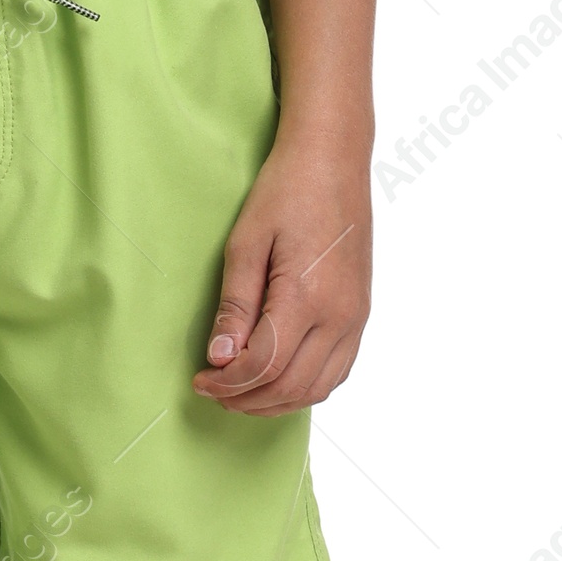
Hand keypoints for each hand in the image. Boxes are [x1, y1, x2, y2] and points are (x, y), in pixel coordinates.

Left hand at [193, 143, 370, 414]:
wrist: (334, 160)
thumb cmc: (287, 191)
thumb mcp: (246, 244)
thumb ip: (235, 306)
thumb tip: (221, 357)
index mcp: (307, 296)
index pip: (264, 365)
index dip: (227, 381)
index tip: (200, 378)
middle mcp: (340, 314)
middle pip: (291, 386)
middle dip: (246, 398)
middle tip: (213, 389)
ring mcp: (356, 316)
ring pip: (318, 387)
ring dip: (276, 400)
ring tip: (240, 391)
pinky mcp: (361, 312)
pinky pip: (338, 370)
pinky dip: (306, 387)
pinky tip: (279, 378)